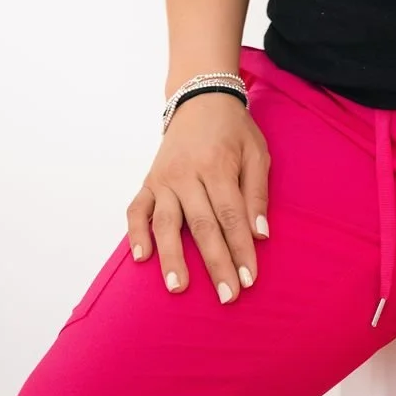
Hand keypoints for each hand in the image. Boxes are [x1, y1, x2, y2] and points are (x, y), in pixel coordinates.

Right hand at [126, 92, 269, 304]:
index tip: (249, 279)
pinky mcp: (148, 181)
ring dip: (172, 257)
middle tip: (226, 296)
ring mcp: (164, 178)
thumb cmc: (234, 130)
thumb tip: (260, 233)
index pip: (231, 215)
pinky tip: (141, 258)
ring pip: (166, 222)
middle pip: (202, 225)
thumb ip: (257, 192)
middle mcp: (188, 173)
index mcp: (218, 165)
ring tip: (178, 287)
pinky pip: (136, 210)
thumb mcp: (257, 152)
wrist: (200, 98)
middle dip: (215, 263)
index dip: (240, 248)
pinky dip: (135, 234)